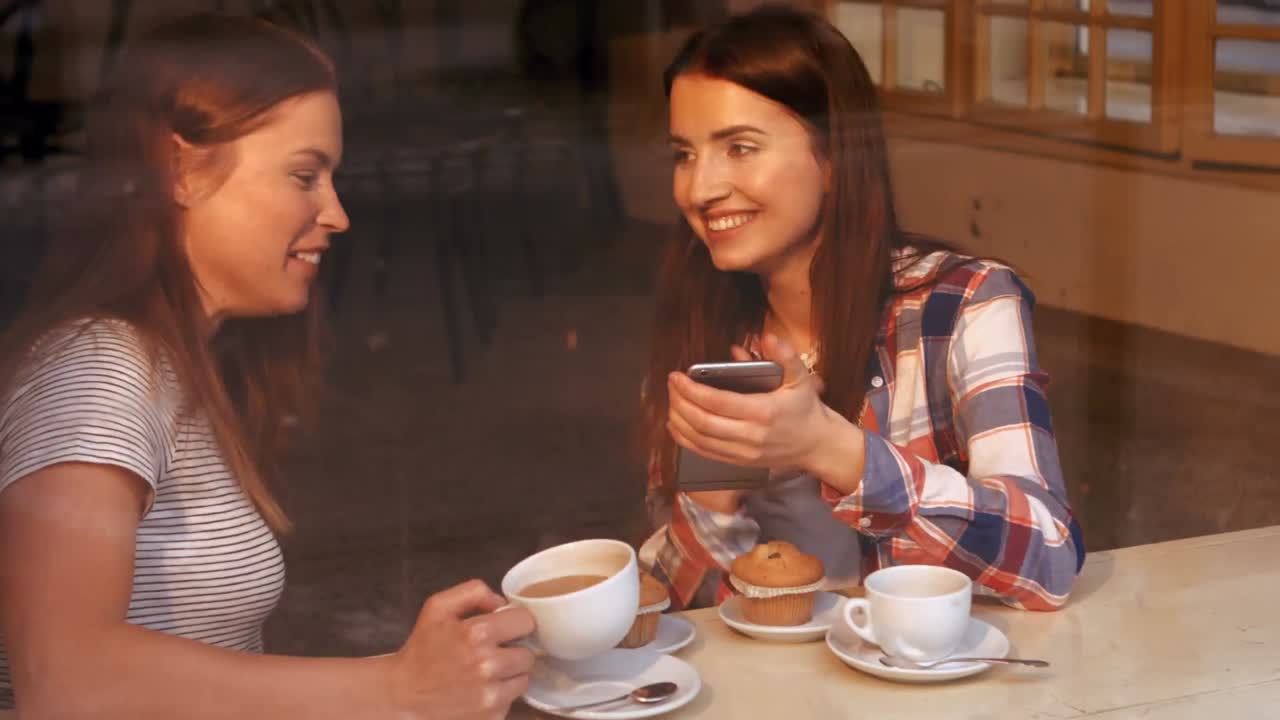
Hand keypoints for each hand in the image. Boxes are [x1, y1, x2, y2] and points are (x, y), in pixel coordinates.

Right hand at [386, 580, 536, 719]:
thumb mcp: (437, 607)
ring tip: (487, 671)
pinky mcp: (491, 716)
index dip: (516, 622)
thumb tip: (502, 602)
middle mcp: (488, 665)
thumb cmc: (422, 649)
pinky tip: (480, 689)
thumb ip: (473, 592)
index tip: (506, 627)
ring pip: (524, 678)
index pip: (526, 621)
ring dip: (510, 674)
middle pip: (528, 654)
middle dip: (514, 650)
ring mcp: (491, 695)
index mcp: (477, 633)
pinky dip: (500, 693)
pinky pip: (512, 699)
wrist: (404, 694)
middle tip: (493, 651)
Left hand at [667, 334, 831, 473]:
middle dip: (680, 402)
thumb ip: (785, 356)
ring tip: (671, 400)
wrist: (817, 445)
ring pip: (700, 439)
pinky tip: (675, 425)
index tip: (677, 376)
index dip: (692, 390)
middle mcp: (750, 435)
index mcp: (763, 412)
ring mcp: (743, 452)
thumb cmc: (806, 409)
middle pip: (703, 422)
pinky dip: (685, 439)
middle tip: (671, 385)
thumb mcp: (801, 378)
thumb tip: (768, 337)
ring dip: (679, 420)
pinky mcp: (738, 462)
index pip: (718, 402)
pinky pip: (704, 452)